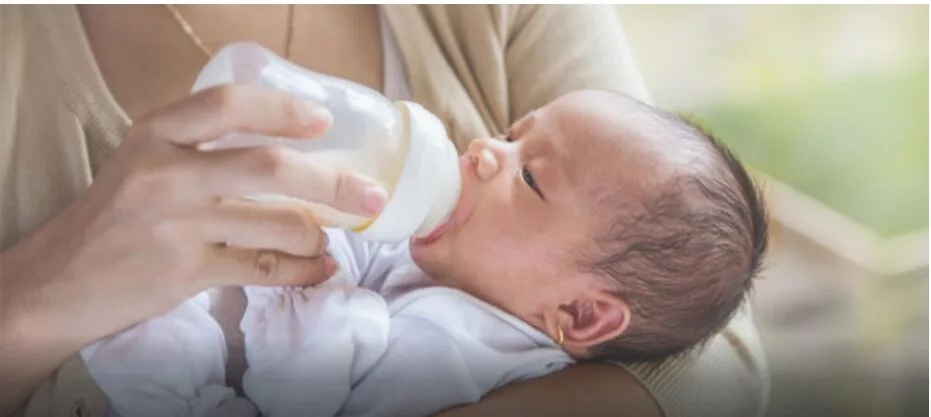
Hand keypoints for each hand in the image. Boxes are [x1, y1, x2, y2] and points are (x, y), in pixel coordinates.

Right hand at [0, 85, 385, 412]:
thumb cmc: (115, 215)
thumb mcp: (144, 161)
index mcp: (156, 134)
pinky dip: (303, 270)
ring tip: (329, 238)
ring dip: (319, 234)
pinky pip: (266, 269)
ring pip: (278, 225)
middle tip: (370, 194)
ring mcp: (176, 226)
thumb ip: (202, 147)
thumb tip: (292, 147)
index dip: (283, 110)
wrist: (57, 281)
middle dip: (334, 183)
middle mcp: (165, 174)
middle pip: (269, 168)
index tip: (323, 121)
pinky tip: (319, 269)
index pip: (228, 104)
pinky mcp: (185, 273)